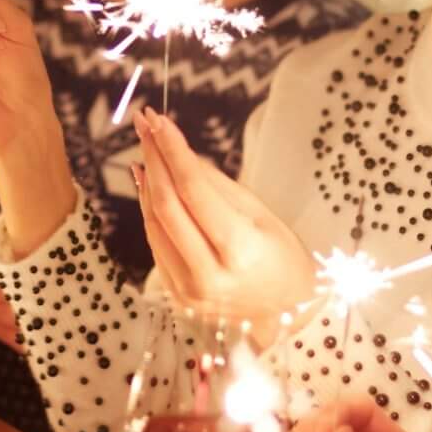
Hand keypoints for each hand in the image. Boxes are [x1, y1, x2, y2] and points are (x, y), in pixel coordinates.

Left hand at [131, 105, 313, 325]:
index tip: (159, 121)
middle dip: (154, 159)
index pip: (194, 191)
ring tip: (146, 148)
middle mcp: (208, 275)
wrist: (286, 311)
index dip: (173, 151)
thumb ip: (215, 185)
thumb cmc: (281, 255)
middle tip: (145, 125)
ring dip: (147, 182)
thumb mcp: (260, 214)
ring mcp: (188, 291)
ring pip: (154, 224)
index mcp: (239, 252)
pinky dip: (150, 209)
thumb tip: (177, 152)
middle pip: (167, 206)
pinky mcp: (175, 295)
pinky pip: (156, 243)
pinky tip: (149, 183)